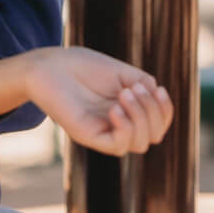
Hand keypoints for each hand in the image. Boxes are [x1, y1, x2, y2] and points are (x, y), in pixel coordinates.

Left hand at [22, 47, 173, 155]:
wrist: (48, 66)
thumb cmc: (81, 66)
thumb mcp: (121, 72)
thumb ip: (144, 84)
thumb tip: (157, 96)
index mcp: (127, 110)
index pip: (158, 123)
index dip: (165, 110)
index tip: (158, 88)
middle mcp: (117, 125)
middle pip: (154, 135)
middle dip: (153, 111)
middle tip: (134, 88)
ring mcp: (104, 132)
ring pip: (140, 144)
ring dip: (140, 117)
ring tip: (123, 94)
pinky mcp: (89, 136)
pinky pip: (118, 146)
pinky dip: (125, 128)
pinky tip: (114, 109)